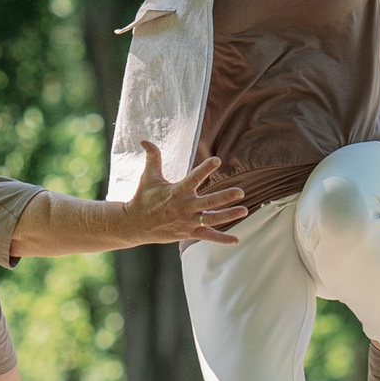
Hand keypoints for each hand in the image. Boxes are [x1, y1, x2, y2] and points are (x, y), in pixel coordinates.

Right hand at [126, 141, 248, 244]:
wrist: (135, 225)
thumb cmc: (144, 198)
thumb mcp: (148, 177)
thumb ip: (152, 158)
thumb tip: (145, 140)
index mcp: (176, 192)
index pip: (193, 178)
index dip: (205, 169)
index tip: (217, 160)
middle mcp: (184, 207)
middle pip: (208, 203)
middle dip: (224, 197)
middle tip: (240, 192)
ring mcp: (188, 222)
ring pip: (212, 220)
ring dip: (228, 216)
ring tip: (244, 210)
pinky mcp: (188, 233)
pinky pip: (208, 236)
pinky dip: (222, 239)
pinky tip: (236, 240)